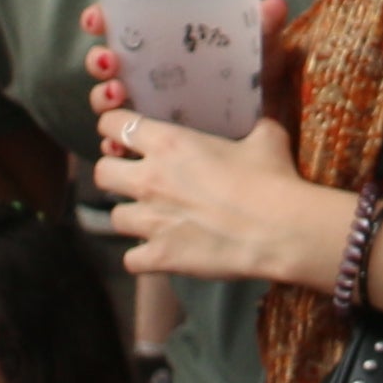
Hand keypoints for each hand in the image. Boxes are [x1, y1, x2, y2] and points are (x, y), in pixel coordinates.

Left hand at [87, 102, 335, 289]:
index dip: (114, 128)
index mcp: (168, 143)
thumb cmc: (272, 180)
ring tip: (153, 218)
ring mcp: (151, 221)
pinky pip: (130, 260)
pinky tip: (160, 252)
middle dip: (115, 173)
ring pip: (114, 217)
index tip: (124, 135)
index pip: (113, 124)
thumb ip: (254, 127)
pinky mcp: (160, 256)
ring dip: (132, 216)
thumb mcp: (266, 139)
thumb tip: (263, 122)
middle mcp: (150, 180)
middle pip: (102, 172)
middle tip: (136, 178)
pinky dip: (142, 258)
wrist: (280, 229)